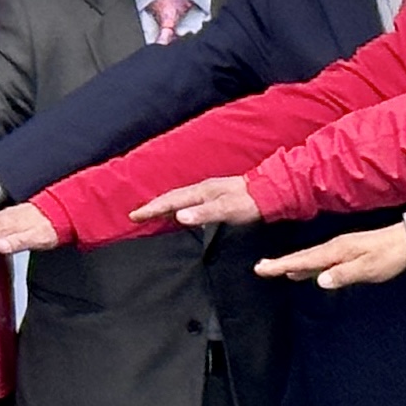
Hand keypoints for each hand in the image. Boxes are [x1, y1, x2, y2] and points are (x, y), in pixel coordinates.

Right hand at [129, 176, 261, 229]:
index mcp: (201, 192)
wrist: (271, 193)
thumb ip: (203, 214)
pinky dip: (177, 206)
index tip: (134, 216)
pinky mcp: (215, 196)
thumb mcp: (226, 210)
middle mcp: (202, 189)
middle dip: (152, 206)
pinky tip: (179, 213)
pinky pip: (188, 201)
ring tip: (151, 213)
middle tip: (136, 215)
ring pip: (179, 198)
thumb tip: (178, 216)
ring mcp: (209, 192)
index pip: (170, 201)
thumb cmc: (249, 203)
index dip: (151, 209)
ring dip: (163, 205)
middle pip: (171, 197)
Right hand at [253, 223, 405, 289]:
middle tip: (259, 269)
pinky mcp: (345, 251)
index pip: (304, 260)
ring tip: (274, 270)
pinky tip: (304, 271)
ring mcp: (339, 248)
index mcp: (336, 251)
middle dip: (280, 263)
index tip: (262, 269)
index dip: (282, 265)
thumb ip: (344, 274)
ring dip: (291, 264)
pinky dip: (306, 265)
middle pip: (302, 257)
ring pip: (309, 258)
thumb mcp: (369, 268)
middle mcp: (334, 247)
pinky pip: (318, 259)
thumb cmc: (389, 256)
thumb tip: (320, 280)